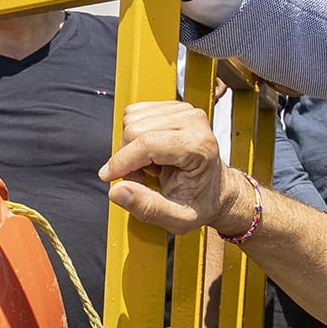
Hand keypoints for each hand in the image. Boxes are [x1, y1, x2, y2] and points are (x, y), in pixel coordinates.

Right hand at [100, 101, 247, 236]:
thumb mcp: (178, 218)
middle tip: (141, 179)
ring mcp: (184, 111)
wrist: (217, 190)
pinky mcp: (173, 108)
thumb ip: (147, 208)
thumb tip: (118, 192)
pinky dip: (135, 137)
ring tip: (149, 167)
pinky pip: (136, 115)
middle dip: (127, 157)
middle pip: (135, 128)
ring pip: (132, 119)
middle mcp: (193, 122)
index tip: (109, 177)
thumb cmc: (202, 202)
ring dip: (131, 147)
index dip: (122, 161)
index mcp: (199, 146)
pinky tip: (150, 154)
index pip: (148, 142)